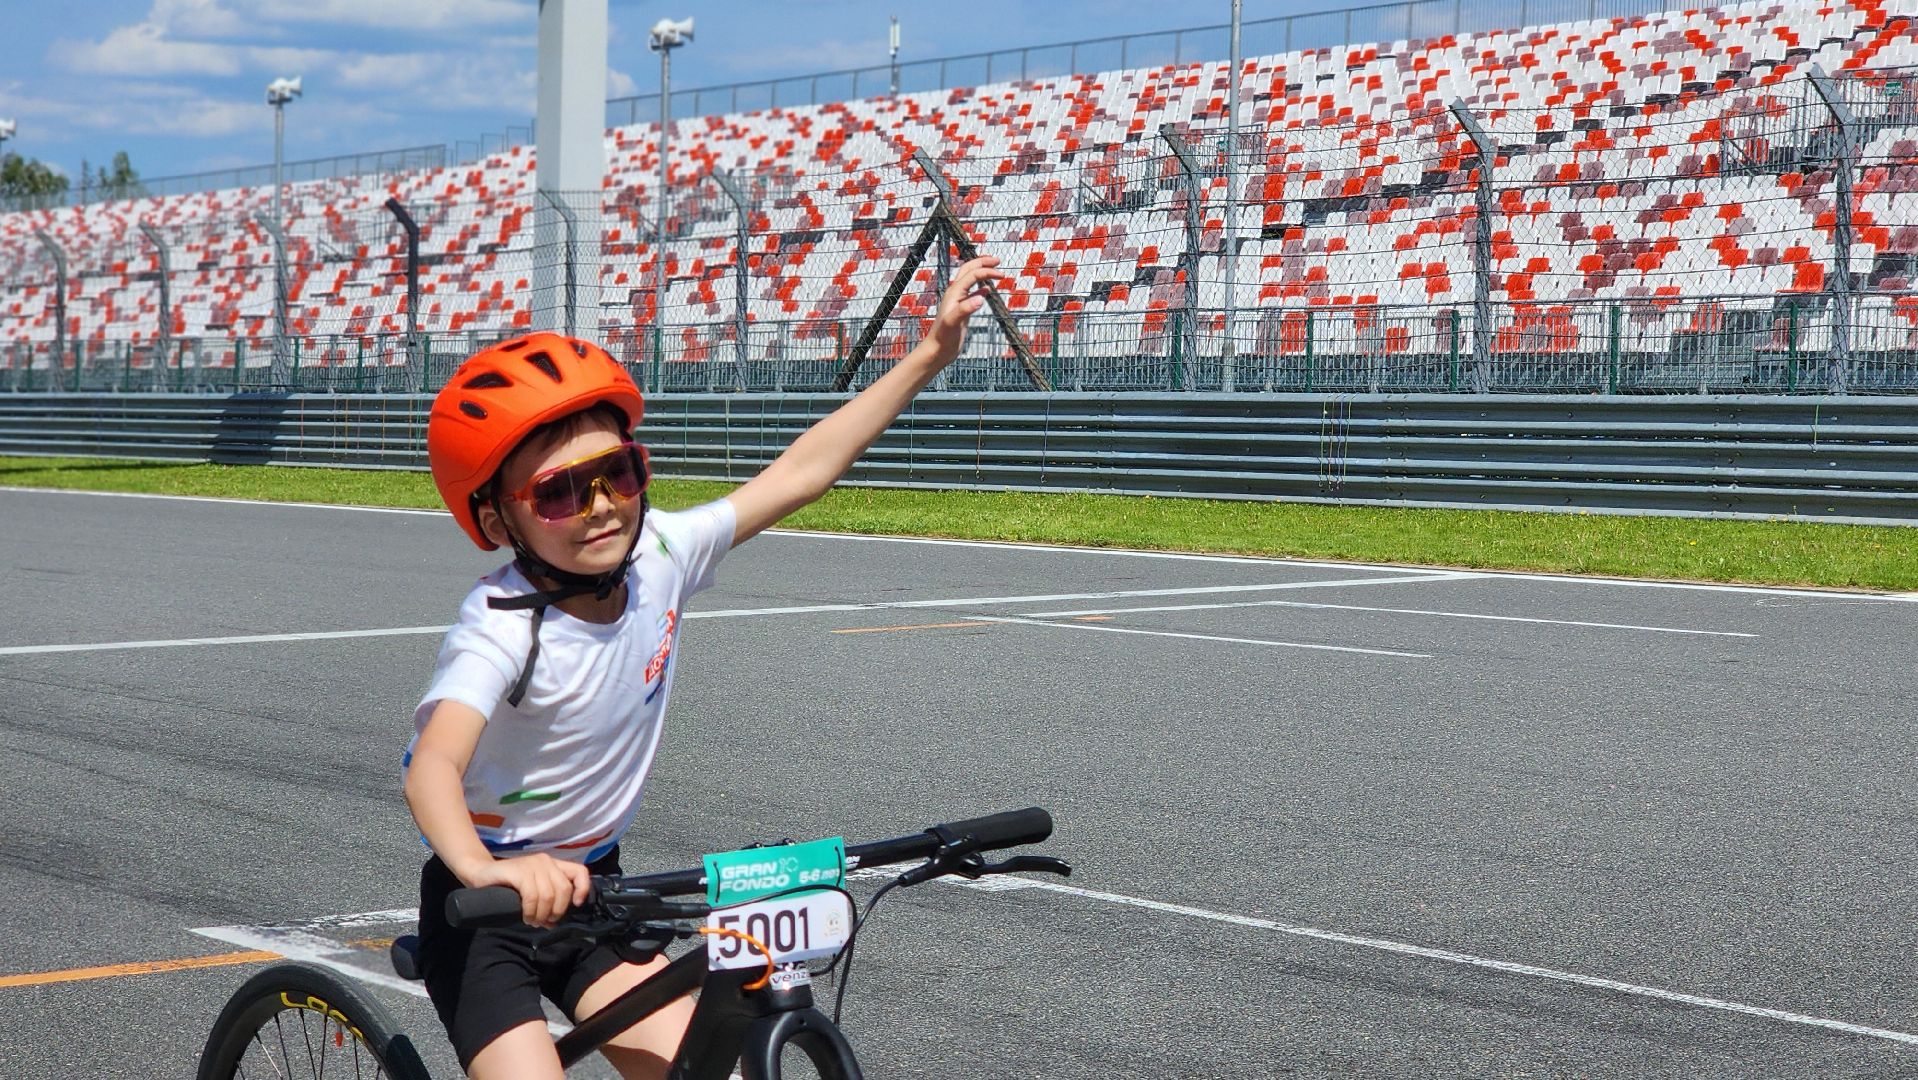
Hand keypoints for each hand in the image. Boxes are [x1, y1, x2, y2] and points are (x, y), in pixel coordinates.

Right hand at [461, 852, 591, 927]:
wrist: (481, 874)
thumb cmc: (508, 886)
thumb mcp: (533, 892)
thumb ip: (547, 902)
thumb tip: (554, 924)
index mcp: (553, 865)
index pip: (580, 872)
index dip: (582, 889)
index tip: (575, 905)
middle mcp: (546, 861)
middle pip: (564, 890)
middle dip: (556, 911)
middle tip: (543, 922)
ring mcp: (533, 864)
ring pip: (549, 896)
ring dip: (541, 915)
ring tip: (532, 921)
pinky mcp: (519, 871)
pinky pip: (532, 896)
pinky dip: (530, 911)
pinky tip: (525, 917)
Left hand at [923, 255, 1005, 367]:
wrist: (937, 350)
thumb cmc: (943, 337)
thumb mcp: (953, 322)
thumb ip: (965, 309)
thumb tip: (982, 297)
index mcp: (954, 292)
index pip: (972, 275)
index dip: (987, 272)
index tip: (1003, 275)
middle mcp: (956, 294)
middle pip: (969, 270)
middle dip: (983, 263)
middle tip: (998, 260)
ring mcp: (959, 302)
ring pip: (970, 280)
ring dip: (982, 272)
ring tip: (995, 270)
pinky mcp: (962, 310)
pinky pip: (972, 294)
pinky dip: (981, 288)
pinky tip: (988, 290)